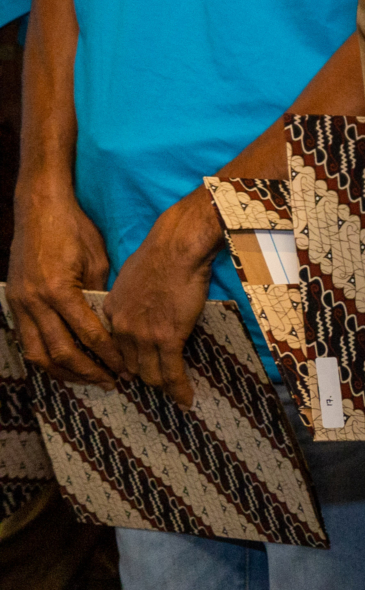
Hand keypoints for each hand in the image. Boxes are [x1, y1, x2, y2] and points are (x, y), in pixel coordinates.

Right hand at [6, 179, 116, 385]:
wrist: (39, 208)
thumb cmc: (74, 228)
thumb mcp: (97, 259)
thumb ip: (100, 294)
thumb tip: (112, 324)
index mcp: (60, 290)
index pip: (88, 334)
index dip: (108, 355)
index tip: (125, 367)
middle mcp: (36, 302)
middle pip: (61, 352)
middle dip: (87, 371)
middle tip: (111, 382)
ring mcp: (20, 304)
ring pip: (38, 353)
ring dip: (64, 371)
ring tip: (88, 379)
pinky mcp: (14, 302)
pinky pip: (27, 340)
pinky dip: (45, 356)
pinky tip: (63, 362)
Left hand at [101, 188, 221, 406]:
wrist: (177, 246)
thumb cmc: (161, 252)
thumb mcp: (130, 274)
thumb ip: (129, 295)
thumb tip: (140, 301)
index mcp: (112, 313)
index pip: (116, 349)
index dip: (127, 363)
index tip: (135, 371)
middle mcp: (123, 329)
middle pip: (131, 366)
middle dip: (145, 377)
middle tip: (160, 384)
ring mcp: (144, 336)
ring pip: (151, 374)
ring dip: (164, 386)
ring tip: (176, 395)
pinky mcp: (168, 337)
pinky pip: (173, 373)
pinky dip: (179, 390)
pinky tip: (186, 400)